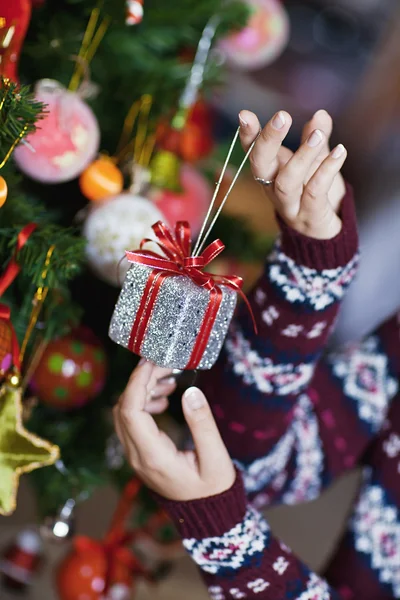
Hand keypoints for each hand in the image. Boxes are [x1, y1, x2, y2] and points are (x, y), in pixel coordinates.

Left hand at [113, 362, 235, 501]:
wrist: (208, 515)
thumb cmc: (213, 489)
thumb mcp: (215, 458)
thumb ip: (202, 424)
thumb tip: (190, 392)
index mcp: (152, 457)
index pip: (130, 411)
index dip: (137, 383)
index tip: (150, 362)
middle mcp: (137, 456)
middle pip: (124, 409)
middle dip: (140, 381)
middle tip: (164, 365)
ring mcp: (136, 456)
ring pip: (125, 414)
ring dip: (142, 391)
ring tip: (168, 380)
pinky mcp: (140, 454)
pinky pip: (131, 423)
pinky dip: (143, 403)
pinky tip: (164, 398)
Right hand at [239, 109, 346, 239]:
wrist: (323, 233)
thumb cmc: (314, 194)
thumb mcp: (316, 162)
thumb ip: (316, 138)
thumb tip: (321, 114)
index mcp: (270, 172)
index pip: (253, 152)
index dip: (248, 135)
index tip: (245, 114)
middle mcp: (273, 189)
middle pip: (261, 166)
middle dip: (268, 140)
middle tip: (282, 116)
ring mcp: (290, 205)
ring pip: (287, 181)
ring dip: (301, 156)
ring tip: (317, 135)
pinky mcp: (310, 216)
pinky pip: (314, 193)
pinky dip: (326, 171)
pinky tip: (340, 152)